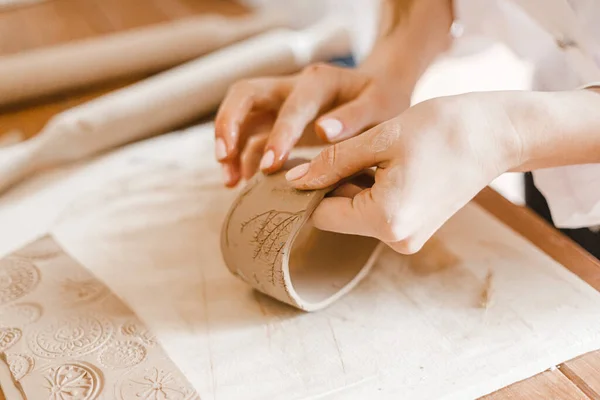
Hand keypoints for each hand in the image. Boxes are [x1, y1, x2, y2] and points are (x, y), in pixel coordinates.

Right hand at [214, 62, 411, 186]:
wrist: (379, 89)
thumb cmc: (382, 99)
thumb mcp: (381, 106)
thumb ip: (355, 118)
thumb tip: (323, 132)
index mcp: (319, 82)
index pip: (291, 106)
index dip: (278, 135)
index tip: (271, 166)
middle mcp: (293, 86)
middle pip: (246, 93)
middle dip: (228, 123)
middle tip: (223, 157)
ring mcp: (282, 102)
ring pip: (241, 113)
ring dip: (228, 143)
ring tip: (229, 179)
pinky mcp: (278, 120)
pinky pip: (251, 135)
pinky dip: (242, 157)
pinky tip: (240, 181)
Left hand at [285, 92, 527, 253]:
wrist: (496, 134)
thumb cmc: (443, 128)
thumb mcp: (380, 138)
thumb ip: (332, 162)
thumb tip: (294, 180)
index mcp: (386, 219)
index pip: (321, 214)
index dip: (306, 190)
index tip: (300, 164)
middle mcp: (396, 239)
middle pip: (339, 216)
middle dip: (330, 185)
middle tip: (338, 149)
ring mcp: (408, 238)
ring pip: (356, 213)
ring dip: (351, 185)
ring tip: (371, 152)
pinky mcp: (415, 230)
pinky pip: (376, 213)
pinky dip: (370, 190)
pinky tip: (383, 164)